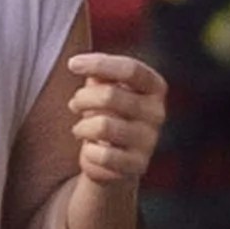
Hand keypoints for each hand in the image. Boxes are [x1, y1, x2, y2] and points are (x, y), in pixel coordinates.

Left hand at [58, 53, 168, 193]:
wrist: (113, 160)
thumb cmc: (107, 114)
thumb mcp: (104, 88)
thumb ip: (99, 74)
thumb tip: (83, 63)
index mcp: (154, 87)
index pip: (130, 69)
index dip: (100, 63)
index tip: (72, 63)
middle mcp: (157, 112)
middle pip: (110, 95)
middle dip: (83, 98)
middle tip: (74, 104)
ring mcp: (149, 140)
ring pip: (102, 126)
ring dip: (82, 127)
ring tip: (80, 129)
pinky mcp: (137, 165)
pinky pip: (102, 155)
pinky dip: (88, 152)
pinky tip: (91, 151)